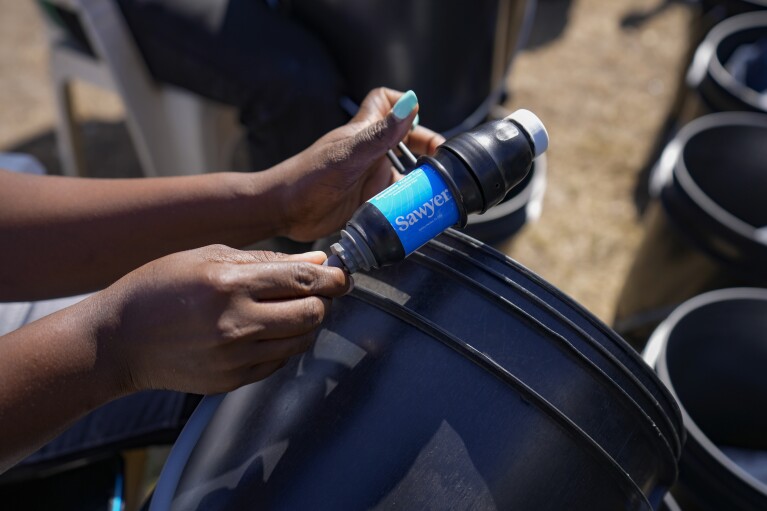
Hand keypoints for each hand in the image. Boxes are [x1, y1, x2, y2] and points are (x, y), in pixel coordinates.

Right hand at [100, 245, 350, 394]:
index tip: (340, 277)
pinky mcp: (232, 381)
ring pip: (300, 342)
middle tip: (312, 294)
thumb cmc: (160, 287)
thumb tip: (317, 261)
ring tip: (286, 312)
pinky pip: (279, 363)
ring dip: (304, 325)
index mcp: (229, 284)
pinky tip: (265, 333)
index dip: (332, 279)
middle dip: (321, 301)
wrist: (119, 340)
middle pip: (311, 314)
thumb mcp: (208, 257)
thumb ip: (267, 261)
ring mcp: (235, 357)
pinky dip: (283, 346)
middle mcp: (236, 323)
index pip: (303, 281)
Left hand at [273, 88, 445, 241]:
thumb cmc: (308, 178)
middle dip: (425, 149)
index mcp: (364, 132)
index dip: (404, 104)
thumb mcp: (350, 155)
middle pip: (405, 141)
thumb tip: (412, 104)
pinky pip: (394, 199)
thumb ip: (381, 134)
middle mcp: (369, 152)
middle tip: (442, 165)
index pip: (386, 101)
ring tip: (436, 192)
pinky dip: (406, 204)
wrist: (283, 211)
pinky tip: (416, 213)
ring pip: (403, 173)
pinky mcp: (366, 201)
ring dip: (419, 181)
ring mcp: (368, 177)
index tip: (421, 118)